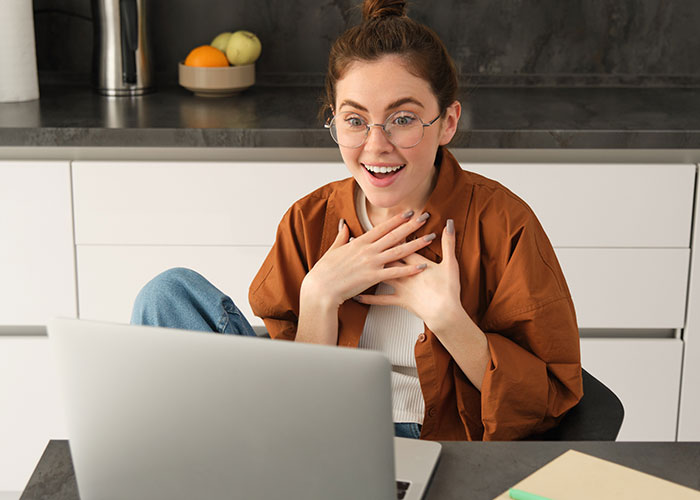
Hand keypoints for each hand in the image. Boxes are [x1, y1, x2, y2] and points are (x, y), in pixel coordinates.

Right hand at [301, 211, 434, 307]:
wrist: (321, 288)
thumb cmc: (325, 272)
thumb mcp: (333, 249)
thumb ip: (342, 236)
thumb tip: (344, 224)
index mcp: (359, 242)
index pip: (382, 227)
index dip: (397, 219)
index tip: (409, 212)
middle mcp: (367, 250)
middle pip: (394, 235)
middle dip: (412, 226)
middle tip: (425, 218)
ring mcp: (371, 263)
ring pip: (398, 251)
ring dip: (416, 244)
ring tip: (429, 238)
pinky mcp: (373, 277)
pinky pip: (395, 272)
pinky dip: (409, 269)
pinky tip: (421, 266)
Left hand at [353, 219, 462, 332]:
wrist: (445, 313)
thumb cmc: (448, 290)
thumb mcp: (451, 263)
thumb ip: (449, 242)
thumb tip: (449, 224)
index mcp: (416, 262)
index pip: (403, 243)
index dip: (395, 232)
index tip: (385, 224)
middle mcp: (405, 272)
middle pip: (388, 255)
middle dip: (376, 246)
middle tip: (361, 237)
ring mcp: (401, 286)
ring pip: (381, 274)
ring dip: (367, 267)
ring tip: (354, 261)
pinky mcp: (400, 300)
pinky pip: (381, 300)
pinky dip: (369, 298)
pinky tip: (358, 296)